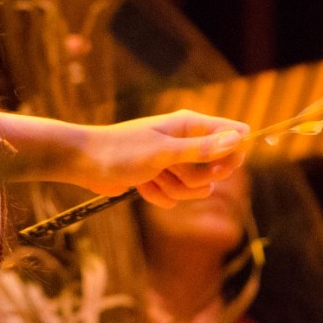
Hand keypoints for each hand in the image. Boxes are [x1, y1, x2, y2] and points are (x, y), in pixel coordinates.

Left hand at [78, 110, 247, 206]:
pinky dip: (159, 195)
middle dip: (197, 179)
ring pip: (195, 188)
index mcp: (188, 125)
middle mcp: (184, 141)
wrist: (84, 163)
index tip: (221, 169)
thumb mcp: (164, 152)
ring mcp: (172, 161)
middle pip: (216, 168)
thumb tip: (238, 138)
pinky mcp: (160, 178)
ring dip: (175, 190)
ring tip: (153, 178)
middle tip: (174, 172)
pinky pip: (175, 197)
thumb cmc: (122, 150)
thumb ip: (201, 148)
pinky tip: (141, 186)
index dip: (233, 155)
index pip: (232, 135)